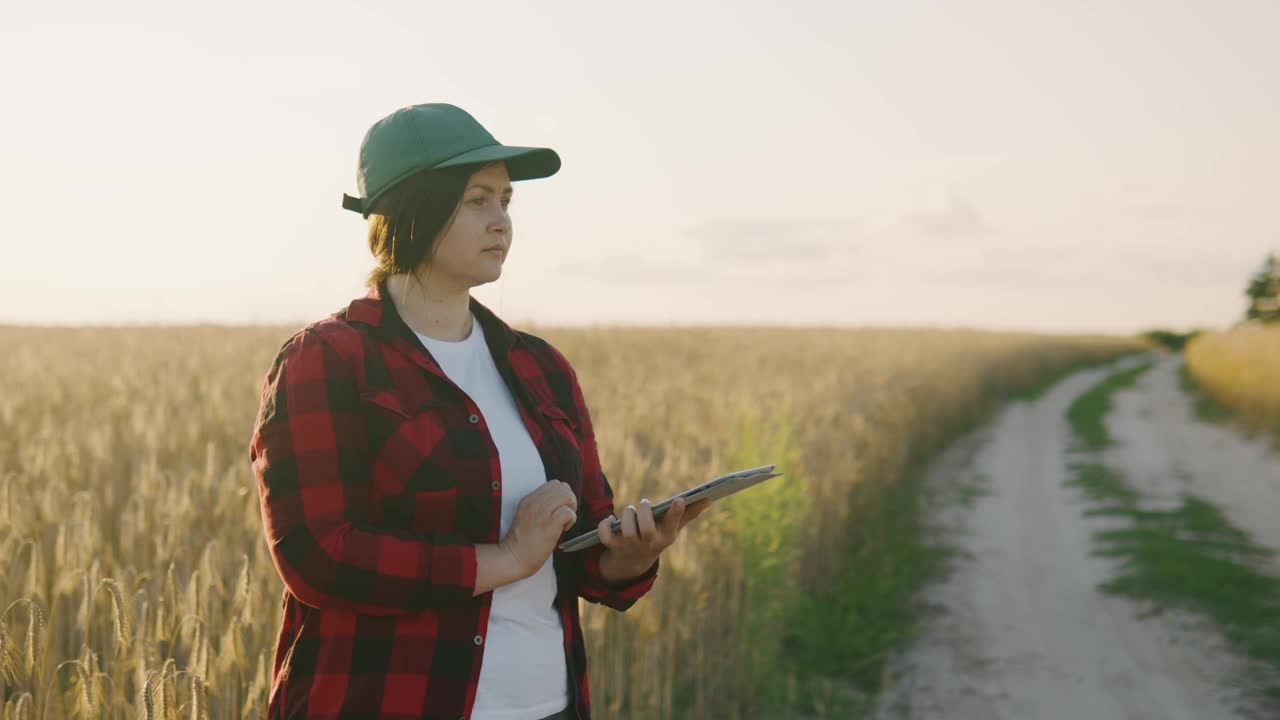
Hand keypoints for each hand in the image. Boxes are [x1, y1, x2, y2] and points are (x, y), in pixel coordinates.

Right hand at [501, 479, 577, 577]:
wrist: (513, 557)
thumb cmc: (523, 542)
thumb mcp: (527, 515)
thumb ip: (541, 506)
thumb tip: (561, 503)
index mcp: (529, 499)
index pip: (554, 483)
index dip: (561, 495)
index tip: (558, 509)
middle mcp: (534, 502)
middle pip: (562, 487)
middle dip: (569, 499)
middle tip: (564, 515)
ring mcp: (541, 513)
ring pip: (566, 495)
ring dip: (571, 508)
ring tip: (564, 522)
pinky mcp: (549, 526)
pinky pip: (568, 512)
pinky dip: (571, 519)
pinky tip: (563, 529)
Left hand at [597, 496, 711, 576]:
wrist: (633, 562)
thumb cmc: (656, 536)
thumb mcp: (672, 528)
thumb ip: (689, 513)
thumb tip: (709, 498)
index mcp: (666, 536)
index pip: (673, 524)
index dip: (676, 512)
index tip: (679, 499)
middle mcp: (649, 543)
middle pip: (646, 528)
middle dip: (644, 512)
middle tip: (644, 505)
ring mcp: (631, 546)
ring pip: (628, 530)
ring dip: (628, 515)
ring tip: (631, 511)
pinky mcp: (613, 546)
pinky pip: (606, 535)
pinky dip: (605, 525)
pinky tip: (610, 520)